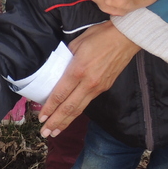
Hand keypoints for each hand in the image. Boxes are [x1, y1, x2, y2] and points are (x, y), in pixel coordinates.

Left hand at [39, 21, 139, 136]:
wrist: (126, 37)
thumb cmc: (100, 35)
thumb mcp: (77, 44)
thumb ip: (65, 60)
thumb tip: (56, 72)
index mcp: (78, 70)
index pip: (60, 94)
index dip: (50, 108)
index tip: (41, 118)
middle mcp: (88, 83)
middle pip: (69, 107)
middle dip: (55, 122)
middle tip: (44, 133)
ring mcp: (97, 87)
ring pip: (79, 109)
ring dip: (65, 122)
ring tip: (54, 133)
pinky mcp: (104, 88)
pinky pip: (87, 103)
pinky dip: (76, 113)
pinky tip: (70, 118)